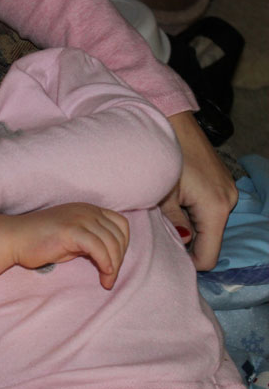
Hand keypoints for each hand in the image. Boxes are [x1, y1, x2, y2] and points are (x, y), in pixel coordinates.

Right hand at [0, 204, 129, 289]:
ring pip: (111, 243)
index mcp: (89, 210)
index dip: (123, 245)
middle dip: (120, 259)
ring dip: (114, 265)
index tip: (115, 263)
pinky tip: (104, 274)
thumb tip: (108, 257)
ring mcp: (79, 219)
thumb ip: (89, 242)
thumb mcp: (70, 239)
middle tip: (111, 278)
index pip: (120, 224)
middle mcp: (87, 211)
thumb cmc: (38, 242)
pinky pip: (98, 247)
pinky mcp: (71, 230)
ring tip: (107, 281)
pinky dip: (105, 262)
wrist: (13, 239)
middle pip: (119, 235)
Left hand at [161, 111, 236, 269]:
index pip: (208, 256)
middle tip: (160, 240)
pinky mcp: (222, 186)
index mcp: (215, 208)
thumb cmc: (164, 159)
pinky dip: (193, 217)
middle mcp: (228, 202)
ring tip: (165, 221)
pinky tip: (174, 209)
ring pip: (209, 228)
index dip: (187, 263)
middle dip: (187, 247)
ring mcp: (228, 193)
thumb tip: (182, 245)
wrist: (172, 124)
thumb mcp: (161, 198)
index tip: (165, 259)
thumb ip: (172, 225)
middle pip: (210, 243)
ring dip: (189, 230)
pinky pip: (209, 213)